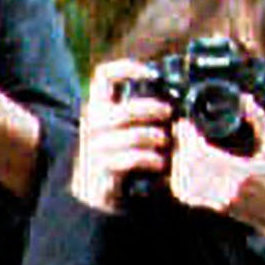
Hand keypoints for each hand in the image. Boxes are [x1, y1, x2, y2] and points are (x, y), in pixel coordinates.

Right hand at [68, 60, 172, 213]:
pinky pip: (128, 160)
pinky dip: (149, 160)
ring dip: (154, 138)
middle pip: (123, 109)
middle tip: (169, 113)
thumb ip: (139, 116)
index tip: (150, 74)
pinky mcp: (102, 172)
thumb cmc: (118, 159)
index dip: (126, 68)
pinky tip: (160, 164)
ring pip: (129, 136)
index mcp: (98, 109)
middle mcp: (92, 126)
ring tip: (168, 144)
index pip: (103, 77)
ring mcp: (95, 150)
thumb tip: (172, 103)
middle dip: (150, 110)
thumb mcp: (123, 132)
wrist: (96, 196)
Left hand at [165, 93, 264, 237]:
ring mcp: (218, 201)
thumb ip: (261, 121)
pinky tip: (181, 167)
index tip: (185, 124)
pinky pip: (188, 196)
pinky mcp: (214, 208)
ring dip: (177, 162)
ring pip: (183, 182)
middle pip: (187, 167)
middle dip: (179, 146)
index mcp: (242, 174)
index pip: (203, 155)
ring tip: (181, 146)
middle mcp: (226, 190)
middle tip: (179, 131)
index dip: (188, 138)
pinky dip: (179, 180)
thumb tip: (244, 99)